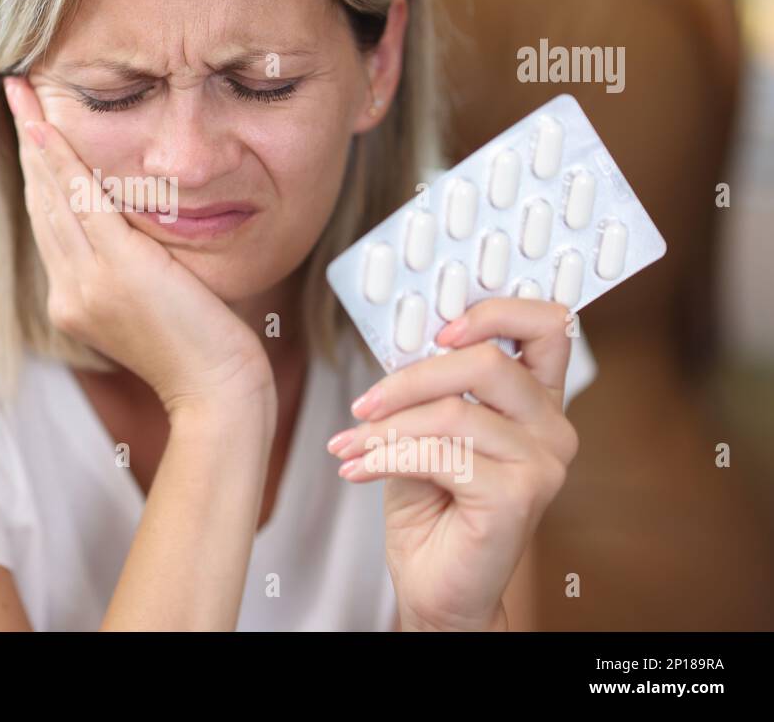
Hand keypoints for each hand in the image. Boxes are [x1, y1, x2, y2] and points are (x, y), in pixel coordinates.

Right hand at [3, 75, 273, 416]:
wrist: (216, 391)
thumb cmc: (203, 349)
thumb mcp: (156, 300)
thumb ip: (133, 266)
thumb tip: (134, 228)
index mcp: (74, 299)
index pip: (50, 221)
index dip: (36, 170)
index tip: (30, 126)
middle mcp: (69, 290)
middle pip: (40, 202)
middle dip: (27, 143)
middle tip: (15, 91)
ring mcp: (86, 283)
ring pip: (52, 196)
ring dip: (35, 140)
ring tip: (22, 94)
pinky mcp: (115, 270)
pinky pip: (79, 203)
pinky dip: (60, 162)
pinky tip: (45, 129)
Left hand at [326, 298, 579, 630]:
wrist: (437, 589)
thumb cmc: (433, 508)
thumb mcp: (425, 430)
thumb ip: (432, 387)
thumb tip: (403, 342)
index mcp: (536, 400)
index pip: (547, 325)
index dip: (494, 312)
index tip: (437, 328)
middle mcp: (552, 427)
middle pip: (487, 362)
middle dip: (409, 378)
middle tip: (363, 403)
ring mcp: (542, 464)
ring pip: (453, 412)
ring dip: (385, 428)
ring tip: (349, 445)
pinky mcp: (518, 497)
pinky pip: (440, 455)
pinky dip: (385, 457)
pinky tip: (358, 470)